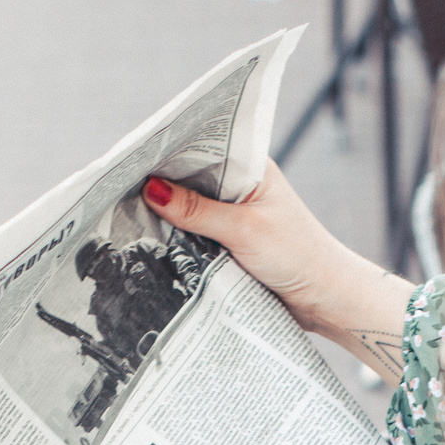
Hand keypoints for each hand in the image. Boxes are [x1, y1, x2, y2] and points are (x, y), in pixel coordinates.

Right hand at [144, 163, 417, 380]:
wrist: (326, 298)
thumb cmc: (297, 256)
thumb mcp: (244, 230)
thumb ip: (196, 211)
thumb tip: (150, 189)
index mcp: (250, 166)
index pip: (201, 147)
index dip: (167, 151)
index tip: (131, 157)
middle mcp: (240, 185)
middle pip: (190, 178)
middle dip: (160, 184)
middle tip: (118, 187)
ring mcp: (236, 214)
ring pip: (191, 208)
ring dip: (168, 215)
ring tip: (127, 213)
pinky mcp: (232, 242)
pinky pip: (197, 234)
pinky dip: (179, 238)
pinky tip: (154, 241)